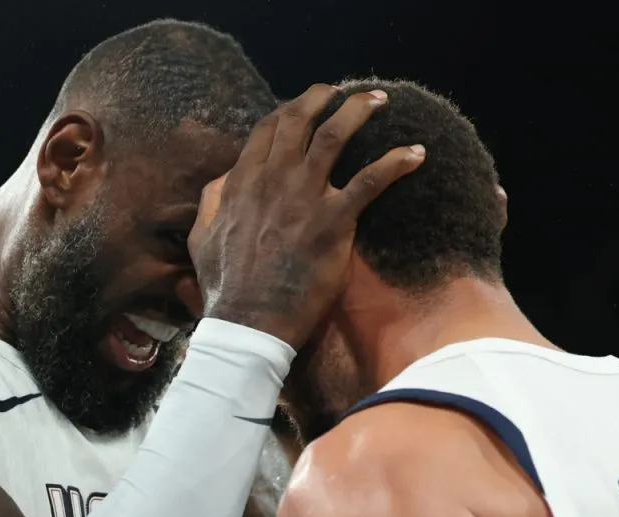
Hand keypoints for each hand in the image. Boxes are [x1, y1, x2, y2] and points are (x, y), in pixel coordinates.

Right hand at [188, 84, 425, 348]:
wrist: (249, 322)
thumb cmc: (226, 287)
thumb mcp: (202, 237)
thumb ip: (213, 200)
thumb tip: (226, 177)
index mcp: (242, 182)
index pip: (268, 129)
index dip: (289, 110)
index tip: (306, 105)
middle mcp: (274, 179)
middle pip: (300, 120)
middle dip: (324, 97)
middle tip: (344, 91)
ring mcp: (304, 198)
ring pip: (334, 136)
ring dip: (358, 111)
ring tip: (379, 100)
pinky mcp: (334, 222)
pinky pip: (371, 180)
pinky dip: (396, 162)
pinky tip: (416, 154)